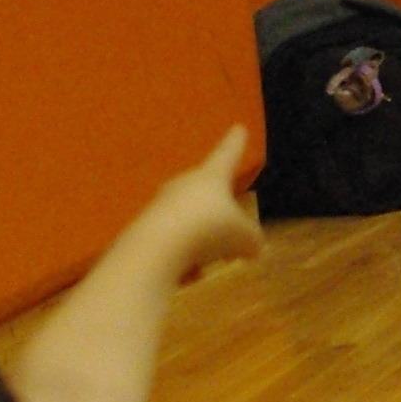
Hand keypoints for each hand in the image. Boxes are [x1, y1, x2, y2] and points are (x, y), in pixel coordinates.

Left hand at [147, 130, 262, 284]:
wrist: (157, 248)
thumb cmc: (210, 230)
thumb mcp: (244, 237)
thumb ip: (252, 239)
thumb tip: (254, 245)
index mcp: (211, 176)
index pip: (227, 154)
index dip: (236, 144)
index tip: (239, 128)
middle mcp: (184, 185)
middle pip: (206, 190)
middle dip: (219, 206)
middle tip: (232, 224)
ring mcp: (162, 206)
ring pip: (189, 218)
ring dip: (202, 236)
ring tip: (214, 258)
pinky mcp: (146, 229)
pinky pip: (173, 240)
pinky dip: (185, 254)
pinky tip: (191, 273)